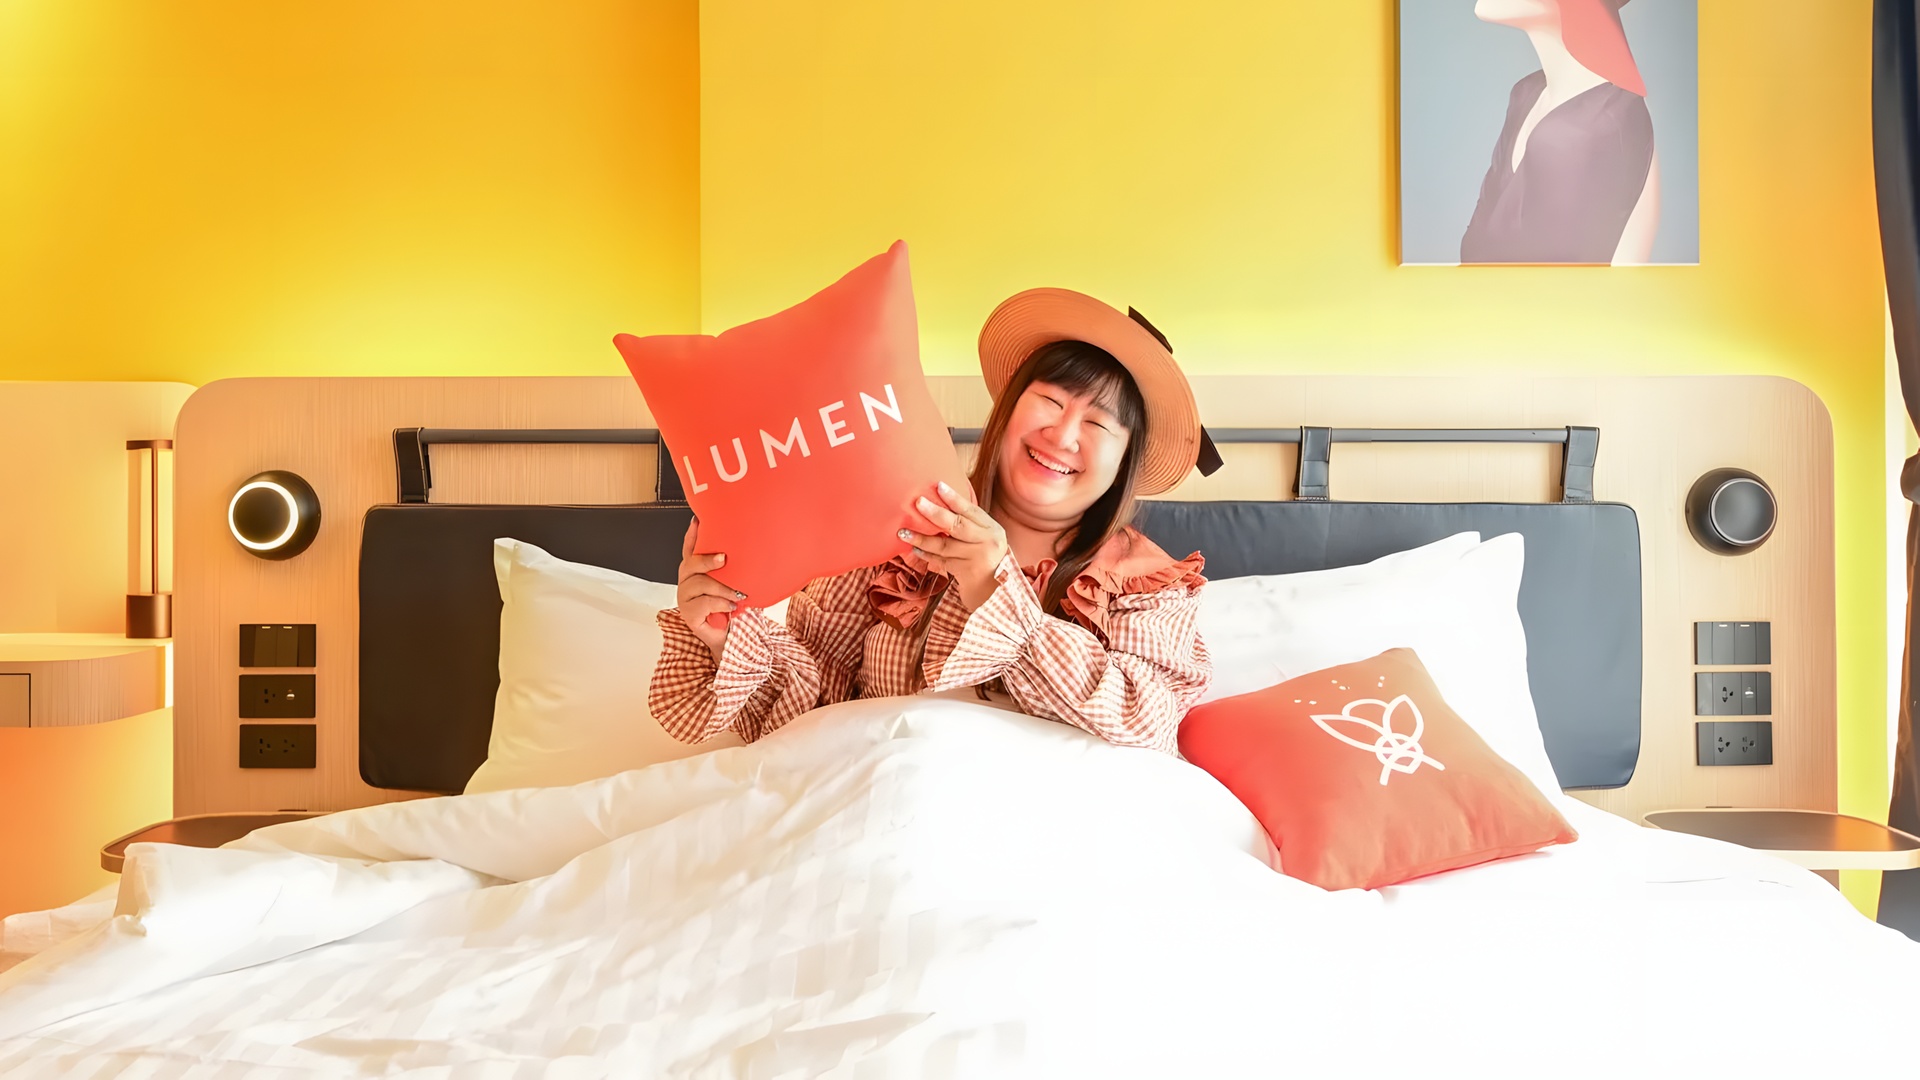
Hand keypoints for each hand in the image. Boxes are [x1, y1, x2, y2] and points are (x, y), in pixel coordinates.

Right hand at [676, 517, 741, 662]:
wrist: (729, 637)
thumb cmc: (731, 608)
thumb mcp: (734, 583)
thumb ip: (736, 569)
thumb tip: (757, 550)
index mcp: (697, 570)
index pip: (690, 548)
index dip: (692, 534)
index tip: (698, 520)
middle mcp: (688, 581)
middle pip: (691, 562)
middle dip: (708, 559)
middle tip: (723, 559)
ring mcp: (685, 597)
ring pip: (700, 583)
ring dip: (722, 587)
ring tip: (737, 594)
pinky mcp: (689, 613)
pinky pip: (703, 602)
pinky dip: (720, 603)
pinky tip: (730, 606)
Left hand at [899, 480, 1009, 610]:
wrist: (994, 587)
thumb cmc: (984, 552)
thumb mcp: (985, 534)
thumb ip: (968, 520)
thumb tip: (938, 497)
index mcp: (991, 528)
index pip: (971, 510)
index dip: (954, 498)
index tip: (938, 486)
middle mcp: (986, 542)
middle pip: (958, 526)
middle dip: (936, 514)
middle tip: (918, 503)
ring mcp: (975, 559)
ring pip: (945, 546)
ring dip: (922, 539)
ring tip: (903, 533)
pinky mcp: (965, 573)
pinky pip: (941, 561)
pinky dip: (926, 555)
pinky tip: (914, 549)